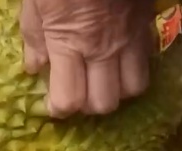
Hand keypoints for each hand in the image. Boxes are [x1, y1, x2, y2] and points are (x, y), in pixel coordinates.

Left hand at [20, 0, 153, 117]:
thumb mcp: (35, 3)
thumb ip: (35, 38)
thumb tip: (35, 67)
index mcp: (69, 43)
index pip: (70, 100)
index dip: (60, 108)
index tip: (54, 103)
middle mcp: (103, 49)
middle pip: (104, 104)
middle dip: (89, 105)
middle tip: (78, 91)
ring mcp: (129, 39)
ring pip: (133, 89)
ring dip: (116, 90)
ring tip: (102, 79)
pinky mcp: (145, 26)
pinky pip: (147, 63)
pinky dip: (134, 70)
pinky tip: (119, 60)